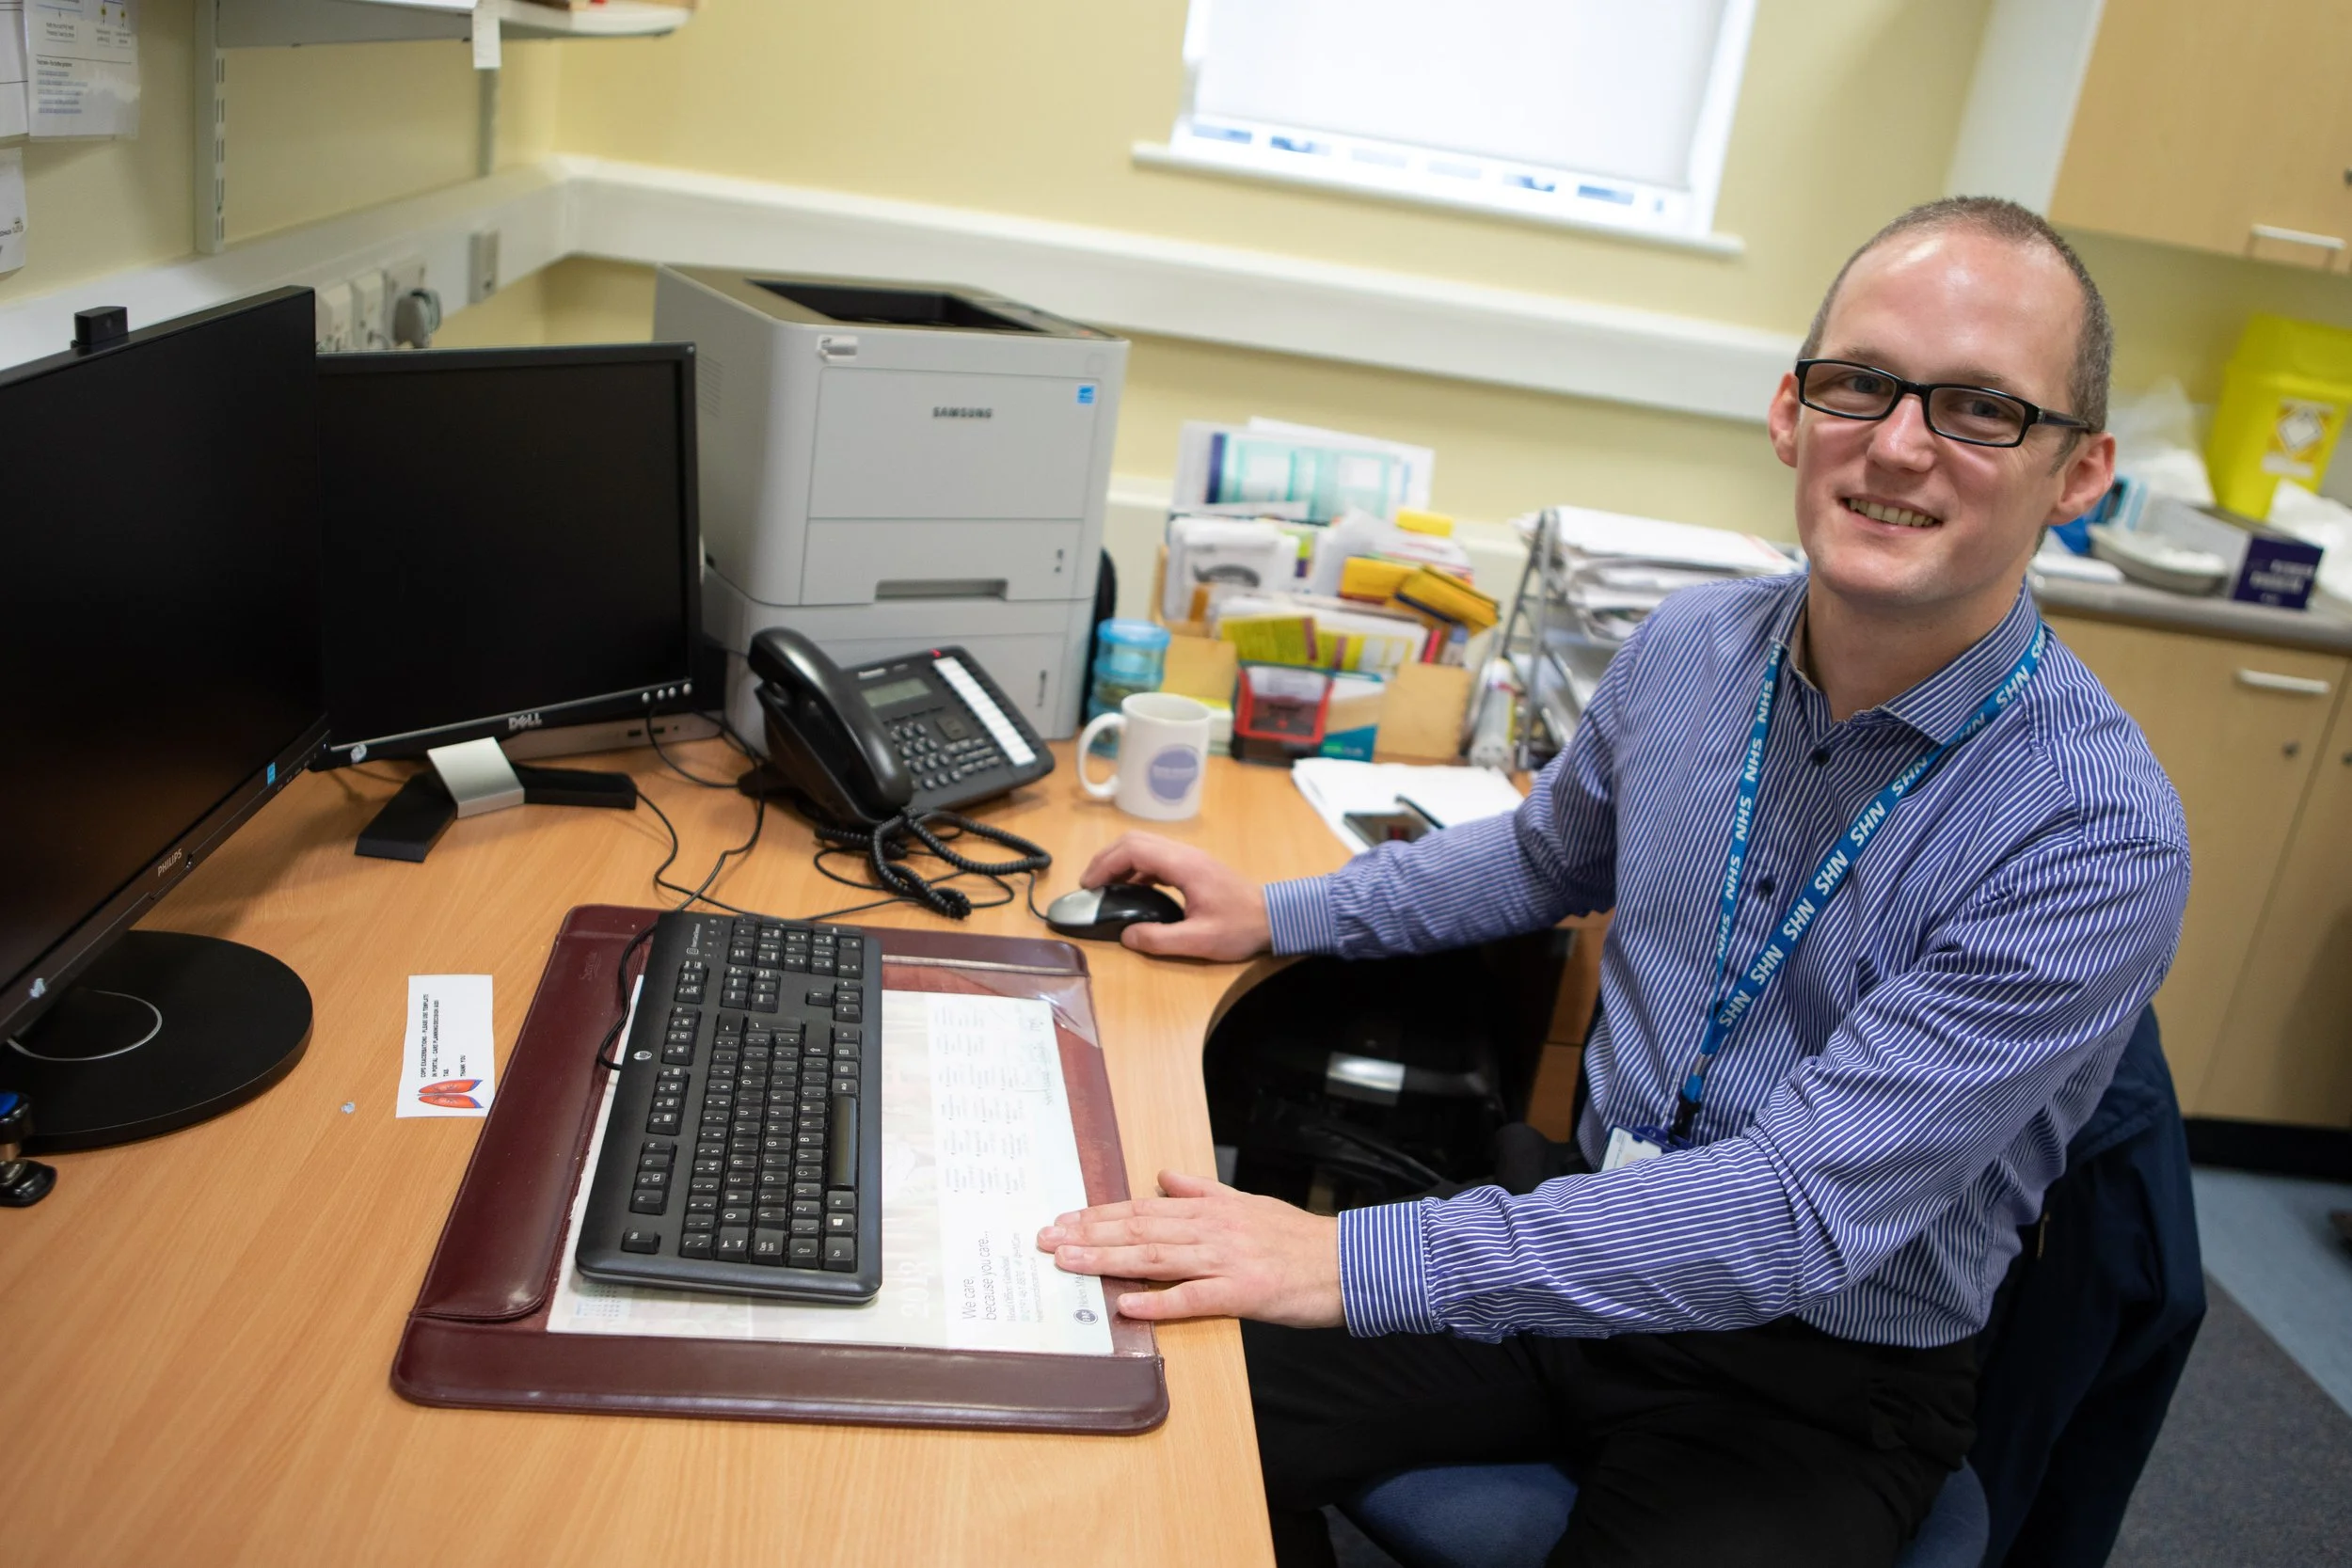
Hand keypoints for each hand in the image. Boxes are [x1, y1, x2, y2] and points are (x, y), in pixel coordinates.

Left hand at [1035, 1170, 1342, 1326]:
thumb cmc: (1295, 1236)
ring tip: (1068, 1263)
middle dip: (1088, 1234)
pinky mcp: (1243, 1293)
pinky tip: (1127, 1306)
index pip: (1143, 1208)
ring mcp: (1226, 1261)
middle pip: (1139, 1229)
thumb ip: (1202, 1191)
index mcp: (1210, 1208)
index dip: (1099, 1214)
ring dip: (1108, 1261)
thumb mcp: (1247, 1202)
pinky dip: (1158, 1302)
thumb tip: (1163, 1176)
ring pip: (1156, 1258)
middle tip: (1047, 1240)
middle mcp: (1211, 1230)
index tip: (1063, 1219)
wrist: (1345, 1260)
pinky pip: (1193, 1299)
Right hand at [1080, 832, 1270, 959]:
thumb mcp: (1199, 941)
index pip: (1133, 851)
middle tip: (1089, 885)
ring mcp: (1189, 857)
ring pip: (1144, 846)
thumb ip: (1159, 939)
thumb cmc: (1241, 927)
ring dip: (1119, 861)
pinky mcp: (1193, 866)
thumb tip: (1126, 936)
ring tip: (1104, 887)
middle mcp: (1184, 854)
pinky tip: (1130, 890)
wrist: (1275, 917)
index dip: (1105, 865)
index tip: (1089, 886)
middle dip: (1106, 859)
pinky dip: (1135, 868)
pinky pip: (1155, 857)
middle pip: (1134, 841)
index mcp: (1183, 866)